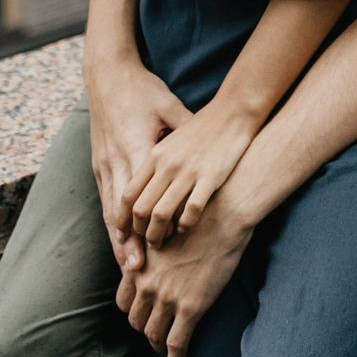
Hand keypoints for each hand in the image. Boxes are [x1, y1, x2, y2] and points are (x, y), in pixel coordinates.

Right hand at [86, 54, 193, 272]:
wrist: (107, 76)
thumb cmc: (144, 90)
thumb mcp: (170, 107)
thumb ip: (188, 131)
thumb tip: (216, 148)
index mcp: (135, 147)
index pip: (141, 194)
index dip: (149, 221)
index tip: (159, 243)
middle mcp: (116, 161)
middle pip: (121, 211)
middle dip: (128, 243)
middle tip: (137, 271)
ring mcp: (104, 165)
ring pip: (110, 211)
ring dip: (118, 240)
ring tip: (128, 267)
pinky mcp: (99, 165)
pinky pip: (106, 201)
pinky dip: (113, 224)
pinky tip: (121, 242)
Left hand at [118, 203, 254, 356]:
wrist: (223, 214)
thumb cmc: (200, 216)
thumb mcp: (165, 230)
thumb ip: (154, 248)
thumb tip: (157, 256)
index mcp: (140, 264)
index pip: (125, 301)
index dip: (134, 312)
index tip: (144, 316)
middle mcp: (147, 283)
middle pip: (137, 320)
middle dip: (145, 330)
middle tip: (157, 334)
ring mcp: (167, 297)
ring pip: (154, 335)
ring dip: (158, 346)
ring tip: (167, 352)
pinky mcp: (190, 308)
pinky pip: (176, 345)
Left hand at [121, 100, 258, 247]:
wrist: (233, 112)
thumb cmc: (203, 128)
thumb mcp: (172, 141)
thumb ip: (158, 163)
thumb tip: (146, 190)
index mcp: (155, 155)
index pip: (128, 194)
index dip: (123, 219)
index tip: (124, 234)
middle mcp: (167, 165)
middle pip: (141, 209)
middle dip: (139, 233)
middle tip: (144, 244)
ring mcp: (188, 172)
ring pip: (161, 215)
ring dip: (158, 235)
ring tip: (160, 244)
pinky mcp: (210, 178)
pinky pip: (191, 211)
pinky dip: (185, 226)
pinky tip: (185, 230)